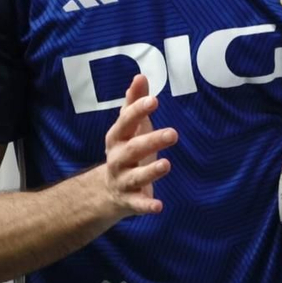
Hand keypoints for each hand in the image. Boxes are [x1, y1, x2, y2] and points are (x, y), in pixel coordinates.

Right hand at [99, 73, 176, 219]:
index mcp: (117, 138)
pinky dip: (147, 205)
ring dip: (150, 171)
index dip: (138, 111)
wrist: (108, 191)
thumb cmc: (126, 151)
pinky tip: (159, 206)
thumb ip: (134, 103)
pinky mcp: (130, 201)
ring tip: (167, 164)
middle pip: (133, 149)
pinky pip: (138, 204)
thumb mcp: (129, 128)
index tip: (154, 100)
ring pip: (135, 176)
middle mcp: (117, 159)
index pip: (126, 122)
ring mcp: (122, 180)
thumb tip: (140, 76)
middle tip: (173, 133)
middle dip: (151, 140)